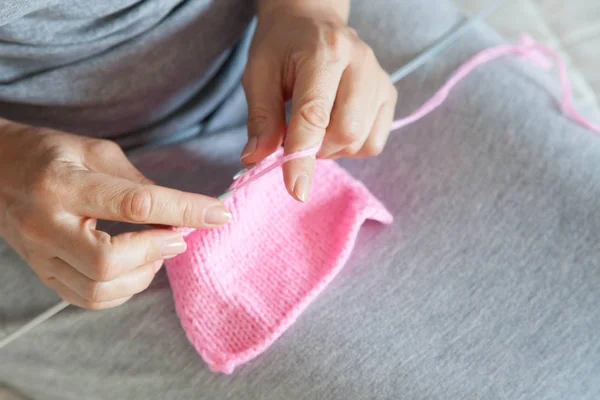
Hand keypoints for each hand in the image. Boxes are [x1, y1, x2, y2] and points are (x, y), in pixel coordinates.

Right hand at [0, 121, 230, 309]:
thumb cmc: (50, 154)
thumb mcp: (97, 152)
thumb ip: (138, 184)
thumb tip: (180, 212)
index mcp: (63, 184)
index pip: (134, 205)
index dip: (184, 211)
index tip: (218, 214)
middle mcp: (47, 226)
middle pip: (110, 262)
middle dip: (156, 251)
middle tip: (178, 236)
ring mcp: (41, 256)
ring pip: (99, 289)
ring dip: (144, 273)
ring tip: (157, 249)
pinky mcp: (44, 274)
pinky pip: (89, 299)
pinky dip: (124, 289)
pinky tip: (137, 266)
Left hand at [241, 0, 396, 201]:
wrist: (313, 20)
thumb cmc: (282, 46)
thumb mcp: (259, 74)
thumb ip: (260, 118)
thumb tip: (256, 160)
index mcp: (324, 52)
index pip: (315, 115)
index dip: (303, 157)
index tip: (295, 190)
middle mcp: (361, 63)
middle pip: (347, 133)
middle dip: (316, 150)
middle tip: (296, 138)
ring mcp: (380, 79)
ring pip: (363, 142)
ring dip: (333, 149)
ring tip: (315, 127)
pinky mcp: (389, 94)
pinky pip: (375, 142)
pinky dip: (351, 146)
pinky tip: (334, 126)